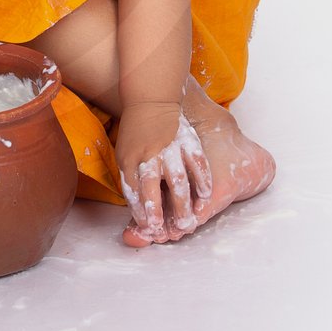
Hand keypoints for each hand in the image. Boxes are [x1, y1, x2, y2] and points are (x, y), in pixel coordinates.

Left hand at [115, 102, 211, 244]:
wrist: (150, 99)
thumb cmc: (135, 133)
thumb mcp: (125, 154)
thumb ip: (131, 179)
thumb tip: (135, 210)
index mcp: (130, 158)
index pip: (133, 189)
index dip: (140, 210)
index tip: (147, 228)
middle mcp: (149, 154)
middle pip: (151, 185)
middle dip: (157, 210)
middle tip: (163, 231)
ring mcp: (169, 146)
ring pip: (177, 178)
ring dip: (182, 202)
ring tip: (189, 222)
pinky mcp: (187, 139)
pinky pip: (197, 161)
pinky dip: (202, 179)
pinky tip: (206, 195)